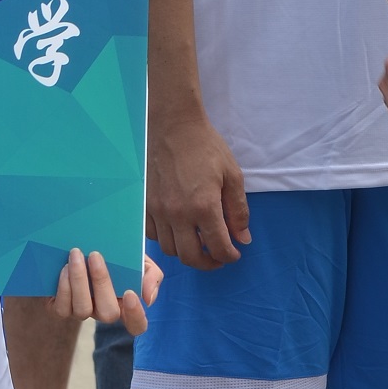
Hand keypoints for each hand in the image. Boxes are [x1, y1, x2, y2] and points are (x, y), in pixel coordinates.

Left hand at [52, 247, 161, 335]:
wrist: (81, 246)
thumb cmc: (114, 255)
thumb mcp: (138, 259)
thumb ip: (151, 275)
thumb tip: (147, 298)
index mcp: (125, 304)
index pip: (137, 324)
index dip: (135, 315)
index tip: (130, 293)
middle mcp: (103, 312)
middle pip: (108, 313)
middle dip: (101, 283)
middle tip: (95, 255)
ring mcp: (82, 312)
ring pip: (82, 310)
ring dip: (79, 281)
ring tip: (76, 255)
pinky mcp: (61, 308)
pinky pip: (62, 308)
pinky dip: (63, 288)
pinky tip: (64, 268)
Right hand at [146, 105, 249, 267]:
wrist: (172, 125)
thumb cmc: (205, 147)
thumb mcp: (232, 175)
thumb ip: (238, 211)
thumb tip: (242, 238)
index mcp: (204, 207)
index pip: (218, 248)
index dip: (230, 256)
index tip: (234, 253)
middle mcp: (178, 213)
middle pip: (191, 257)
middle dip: (208, 263)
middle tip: (217, 256)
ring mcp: (158, 210)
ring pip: (170, 249)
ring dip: (187, 252)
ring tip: (198, 242)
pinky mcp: (145, 204)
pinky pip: (153, 234)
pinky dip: (167, 238)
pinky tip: (178, 229)